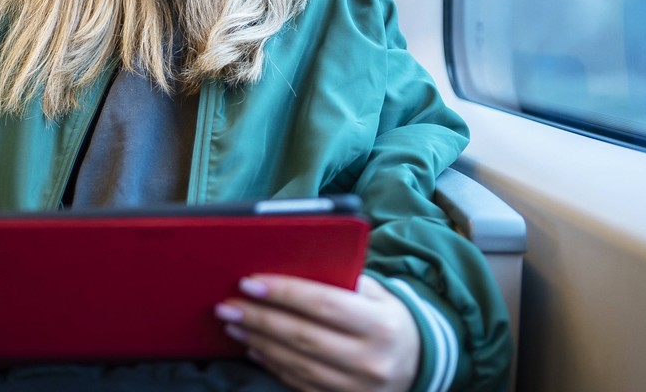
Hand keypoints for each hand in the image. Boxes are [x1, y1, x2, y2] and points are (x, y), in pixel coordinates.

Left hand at [214, 274, 419, 391]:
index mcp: (380, 325)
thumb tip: (290, 266)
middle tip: (227, 304)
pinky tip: (253, 347)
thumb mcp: (377, 293)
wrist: (417, 363)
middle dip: (260, 318)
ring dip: (258, 341)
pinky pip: (298, 383)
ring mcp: (356, 387)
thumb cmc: (387, 317)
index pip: (323, 305)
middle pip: (302, 337)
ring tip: (233, 323)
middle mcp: (370, 359)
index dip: (284, 293)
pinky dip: (272, 364)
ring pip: (296, 363)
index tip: (250, 282)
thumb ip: (342, 281)